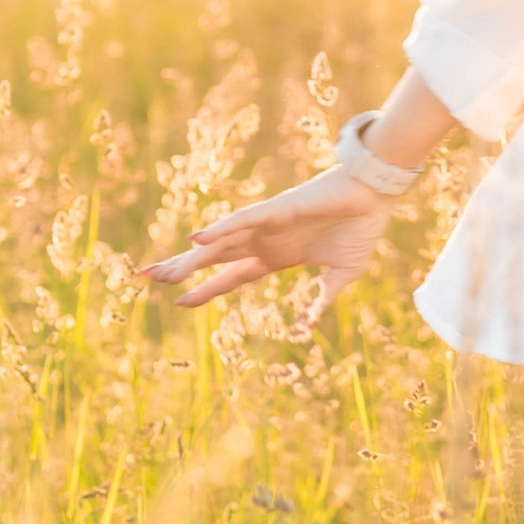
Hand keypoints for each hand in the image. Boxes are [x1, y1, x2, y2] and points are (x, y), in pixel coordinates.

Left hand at [136, 165, 393, 312]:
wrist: (378, 197)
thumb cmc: (361, 229)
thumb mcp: (340, 277)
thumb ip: (320, 300)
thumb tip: (306, 326)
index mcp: (277, 256)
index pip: (232, 277)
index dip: (206, 290)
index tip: (179, 302)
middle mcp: (264, 240)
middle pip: (213, 258)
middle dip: (181, 268)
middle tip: (145, 277)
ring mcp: (267, 224)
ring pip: (219, 244)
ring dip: (190, 258)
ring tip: (158, 271)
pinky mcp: (277, 209)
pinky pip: (242, 220)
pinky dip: (220, 228)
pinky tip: (196, 237)